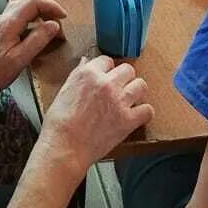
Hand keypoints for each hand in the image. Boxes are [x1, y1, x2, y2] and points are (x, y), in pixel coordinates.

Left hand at [0, 0, 66, 96]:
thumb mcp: (20, 59)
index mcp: (10, 23)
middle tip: (58, 22)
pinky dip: (32, 19)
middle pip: (29, 0)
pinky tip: (36, 32)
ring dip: (39, 12)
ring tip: (50, 26)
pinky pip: (19, 15)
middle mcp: (4, 18)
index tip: (63, 16)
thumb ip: (38, 40)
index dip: (51, 5)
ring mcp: (1, 22)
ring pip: (23, 6)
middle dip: (47, 8)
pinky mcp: (0, 28)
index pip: (33, 1)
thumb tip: (54, 25)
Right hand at [38, 55, 153, 174]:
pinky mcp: (128, 120)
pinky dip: (144, 113)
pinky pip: (147, 110)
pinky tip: (136, 116)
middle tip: (119, 89)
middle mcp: (106, 83)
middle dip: (124, 78)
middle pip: (128, 69)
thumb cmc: (59, 123)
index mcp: (88, 74)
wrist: (64, 147)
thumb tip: (86, 62)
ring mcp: (119, 101)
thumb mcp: (64, 90)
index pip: (107, 60)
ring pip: (141, 85)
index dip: (107, 70)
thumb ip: (79, 74)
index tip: (107, 77)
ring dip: (136, 92)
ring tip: (129, 100)